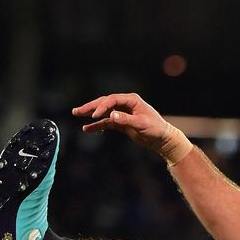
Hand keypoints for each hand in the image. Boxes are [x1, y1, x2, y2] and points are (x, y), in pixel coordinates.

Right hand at [72, 93, 189, 160]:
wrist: (162, 139)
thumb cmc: (155, 129)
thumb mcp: (141, 124)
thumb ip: (126, 120)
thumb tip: (111, 116)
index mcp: (131, 100)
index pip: (112, 100)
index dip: (102, 107)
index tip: (94, 116)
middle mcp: (125, 104)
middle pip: (104, 103)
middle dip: (90, 107)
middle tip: (76, 111)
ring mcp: (123, 113)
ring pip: (104, 112)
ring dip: (91, 114)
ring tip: (77, 114)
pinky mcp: (122, 123)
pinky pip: (107, 123)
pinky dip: (98, 125)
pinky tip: (87, 128)